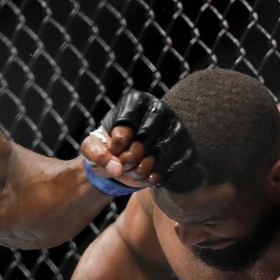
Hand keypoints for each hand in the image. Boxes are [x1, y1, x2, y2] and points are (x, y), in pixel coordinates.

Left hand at [82, 90, 196, 187]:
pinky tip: (149, 177)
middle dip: (129, 158)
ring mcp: (176, 129)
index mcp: (135, 102)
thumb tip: (116, 168)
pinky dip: (156, 177)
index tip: (113, 149)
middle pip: (145, 136)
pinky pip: (173, 167)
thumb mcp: (92, 147)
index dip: (117, 143)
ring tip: (134, 172)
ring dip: (142, 169)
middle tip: (124, 164)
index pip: (126, 123)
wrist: (132, 165)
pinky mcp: (186, 150)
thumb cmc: (111, 149)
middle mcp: (159, 110)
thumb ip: (96, 153)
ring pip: (161, 152)